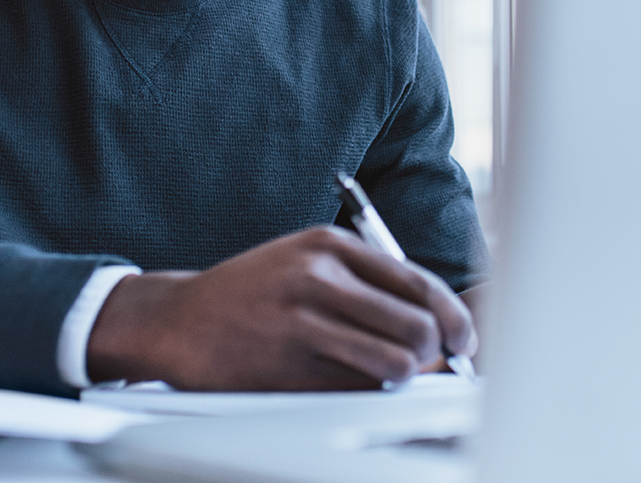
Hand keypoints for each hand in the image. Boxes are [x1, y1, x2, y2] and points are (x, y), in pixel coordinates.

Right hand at [85, 226, 476, 390]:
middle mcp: (319, 279)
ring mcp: (302, 324)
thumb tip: (435, 323)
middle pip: (416, 326)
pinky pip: (356, 391)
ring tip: (388, 375)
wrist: (178, 320)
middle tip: (427, 364)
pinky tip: (351, 383)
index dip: (453, 317)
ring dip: (403, 377)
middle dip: (433, 353)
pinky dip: (367, 395)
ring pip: (394, 363)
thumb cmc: (254, 292)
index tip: (462, 339)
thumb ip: (368, 283)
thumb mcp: (308, 260)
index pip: (420, 282)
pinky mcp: (287, 369)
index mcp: (331, 246)